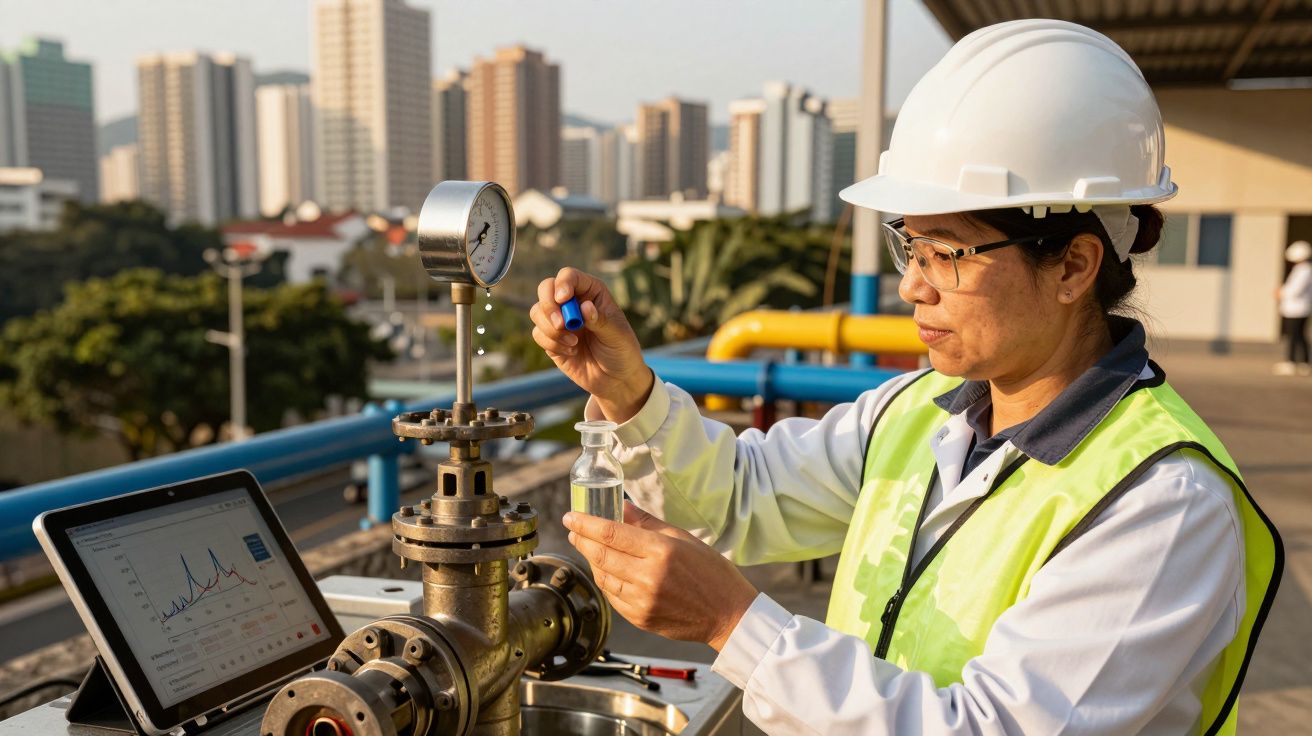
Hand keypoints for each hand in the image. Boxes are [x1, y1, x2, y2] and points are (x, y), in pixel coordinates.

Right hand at [529, 267, 652, 422]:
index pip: (570, 276)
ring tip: (573, 343)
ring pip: (537, 311)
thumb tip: (584, 306)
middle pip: (546, 288)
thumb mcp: (618, 335)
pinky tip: (571, 352)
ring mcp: (559, 320)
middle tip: (561, 324)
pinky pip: (537, 334)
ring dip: (550, 328)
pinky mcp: (550, 339)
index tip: (563, 298)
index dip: (563, 283)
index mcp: (591, 292)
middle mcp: (572, 302)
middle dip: (549, 305)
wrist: (615, 379)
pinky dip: (551, 343)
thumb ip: (600, 320)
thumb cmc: (622, 351)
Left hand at [563, 502, 758, 651]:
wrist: (728, 614)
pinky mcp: (640, 618)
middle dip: (581, 540)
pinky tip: (606, 570)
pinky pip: (612, 596)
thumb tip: (621, 507)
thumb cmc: (711, 572)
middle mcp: (648, 577)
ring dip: (591, 560)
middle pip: (600, 555)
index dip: (585, 524)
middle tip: (573, 530)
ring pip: (602, 577)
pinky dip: (605, 581)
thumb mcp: (683, 538)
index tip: (570, 517)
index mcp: (660, 551)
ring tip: (588, 547)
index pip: (611, 533)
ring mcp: (642, 600)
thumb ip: (648, 523)